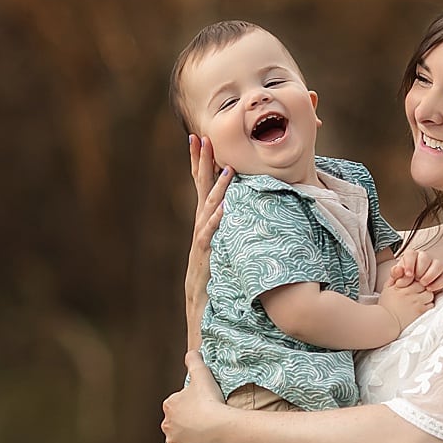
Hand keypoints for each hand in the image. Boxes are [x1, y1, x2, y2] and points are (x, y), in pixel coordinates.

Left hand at [162, 351, 228, 442]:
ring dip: (189, 440)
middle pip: (177, 424)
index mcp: (169, 406)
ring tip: (205, 436)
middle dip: (187, 423)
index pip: (177, 405)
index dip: (191, 405)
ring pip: (180, 441)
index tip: (202, 406)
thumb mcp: (202, 375)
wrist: (220, 427)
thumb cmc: (210, 401)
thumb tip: (191, 352)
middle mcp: (167, 426)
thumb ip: (194, 361)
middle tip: (205, 421)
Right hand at [186, 136, 230, 347]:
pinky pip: (211, 237)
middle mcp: (200, 225)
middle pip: (200, 189)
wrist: (200, 304)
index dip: (201, 162)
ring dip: (217, 190)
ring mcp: (201, 240)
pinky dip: (217, 224)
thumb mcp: (223, 242)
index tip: (199, 138)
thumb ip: (230, 222)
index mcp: (205, 219)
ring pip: (208, 210)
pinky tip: (225, 211)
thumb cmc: (215, 272)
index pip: (202, 185)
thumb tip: (243, 204)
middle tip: (203, 138)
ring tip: (227, 170)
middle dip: (202, 163)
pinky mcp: (205, 257)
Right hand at [377, 276, 434, 332]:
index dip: (416, 280)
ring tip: (420, 301)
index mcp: (400, 286)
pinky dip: (428, 305)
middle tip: (419, 293)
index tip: (413, 285)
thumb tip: (400, 267)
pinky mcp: (420, 311)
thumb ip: (394, 276)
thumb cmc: (386, 306)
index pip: (414, 276)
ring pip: (429, 294)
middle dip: (423, 288)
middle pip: (424, 284)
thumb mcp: (387, 288)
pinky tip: (422, 308)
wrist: (386, 323)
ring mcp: (416, 302)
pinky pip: (431, 305)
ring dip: (427, 296)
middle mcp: (408, 292)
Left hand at [389, 248, 442, 292]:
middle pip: (425, 257)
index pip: (411, 254)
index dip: (410, 263)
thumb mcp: (396, 279)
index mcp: (411, 257)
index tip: (408, 274)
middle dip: (420, 269)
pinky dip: (438, 283)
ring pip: (437, 265)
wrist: (412, 295)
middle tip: (416, 280)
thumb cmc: (404, 284)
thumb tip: (398, 269)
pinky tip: (429, 289)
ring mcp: (435, 266)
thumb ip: (395, 273)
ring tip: (423, 284)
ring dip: (430, 275)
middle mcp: (424, 259)